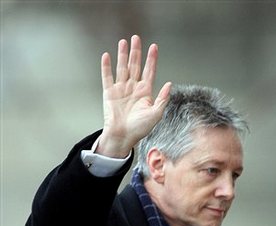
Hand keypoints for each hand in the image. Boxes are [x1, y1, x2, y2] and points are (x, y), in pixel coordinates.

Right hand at [97, 35, 170, 157]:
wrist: (123, 137)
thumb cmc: (140, 128)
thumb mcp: (156, 114)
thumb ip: (162, 99)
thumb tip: (169, 84)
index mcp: (145, 92)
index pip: (149, 71)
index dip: (152, 59)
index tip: (154, 47)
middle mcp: (133, 88)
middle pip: (135, 66)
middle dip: (137, 52)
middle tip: (137, 38)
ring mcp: (121, 89)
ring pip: (122, 68)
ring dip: (123, 55)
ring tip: (124, 42)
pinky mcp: (109, 93)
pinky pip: (107, 77)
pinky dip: (106, 67)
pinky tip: (107, 56)